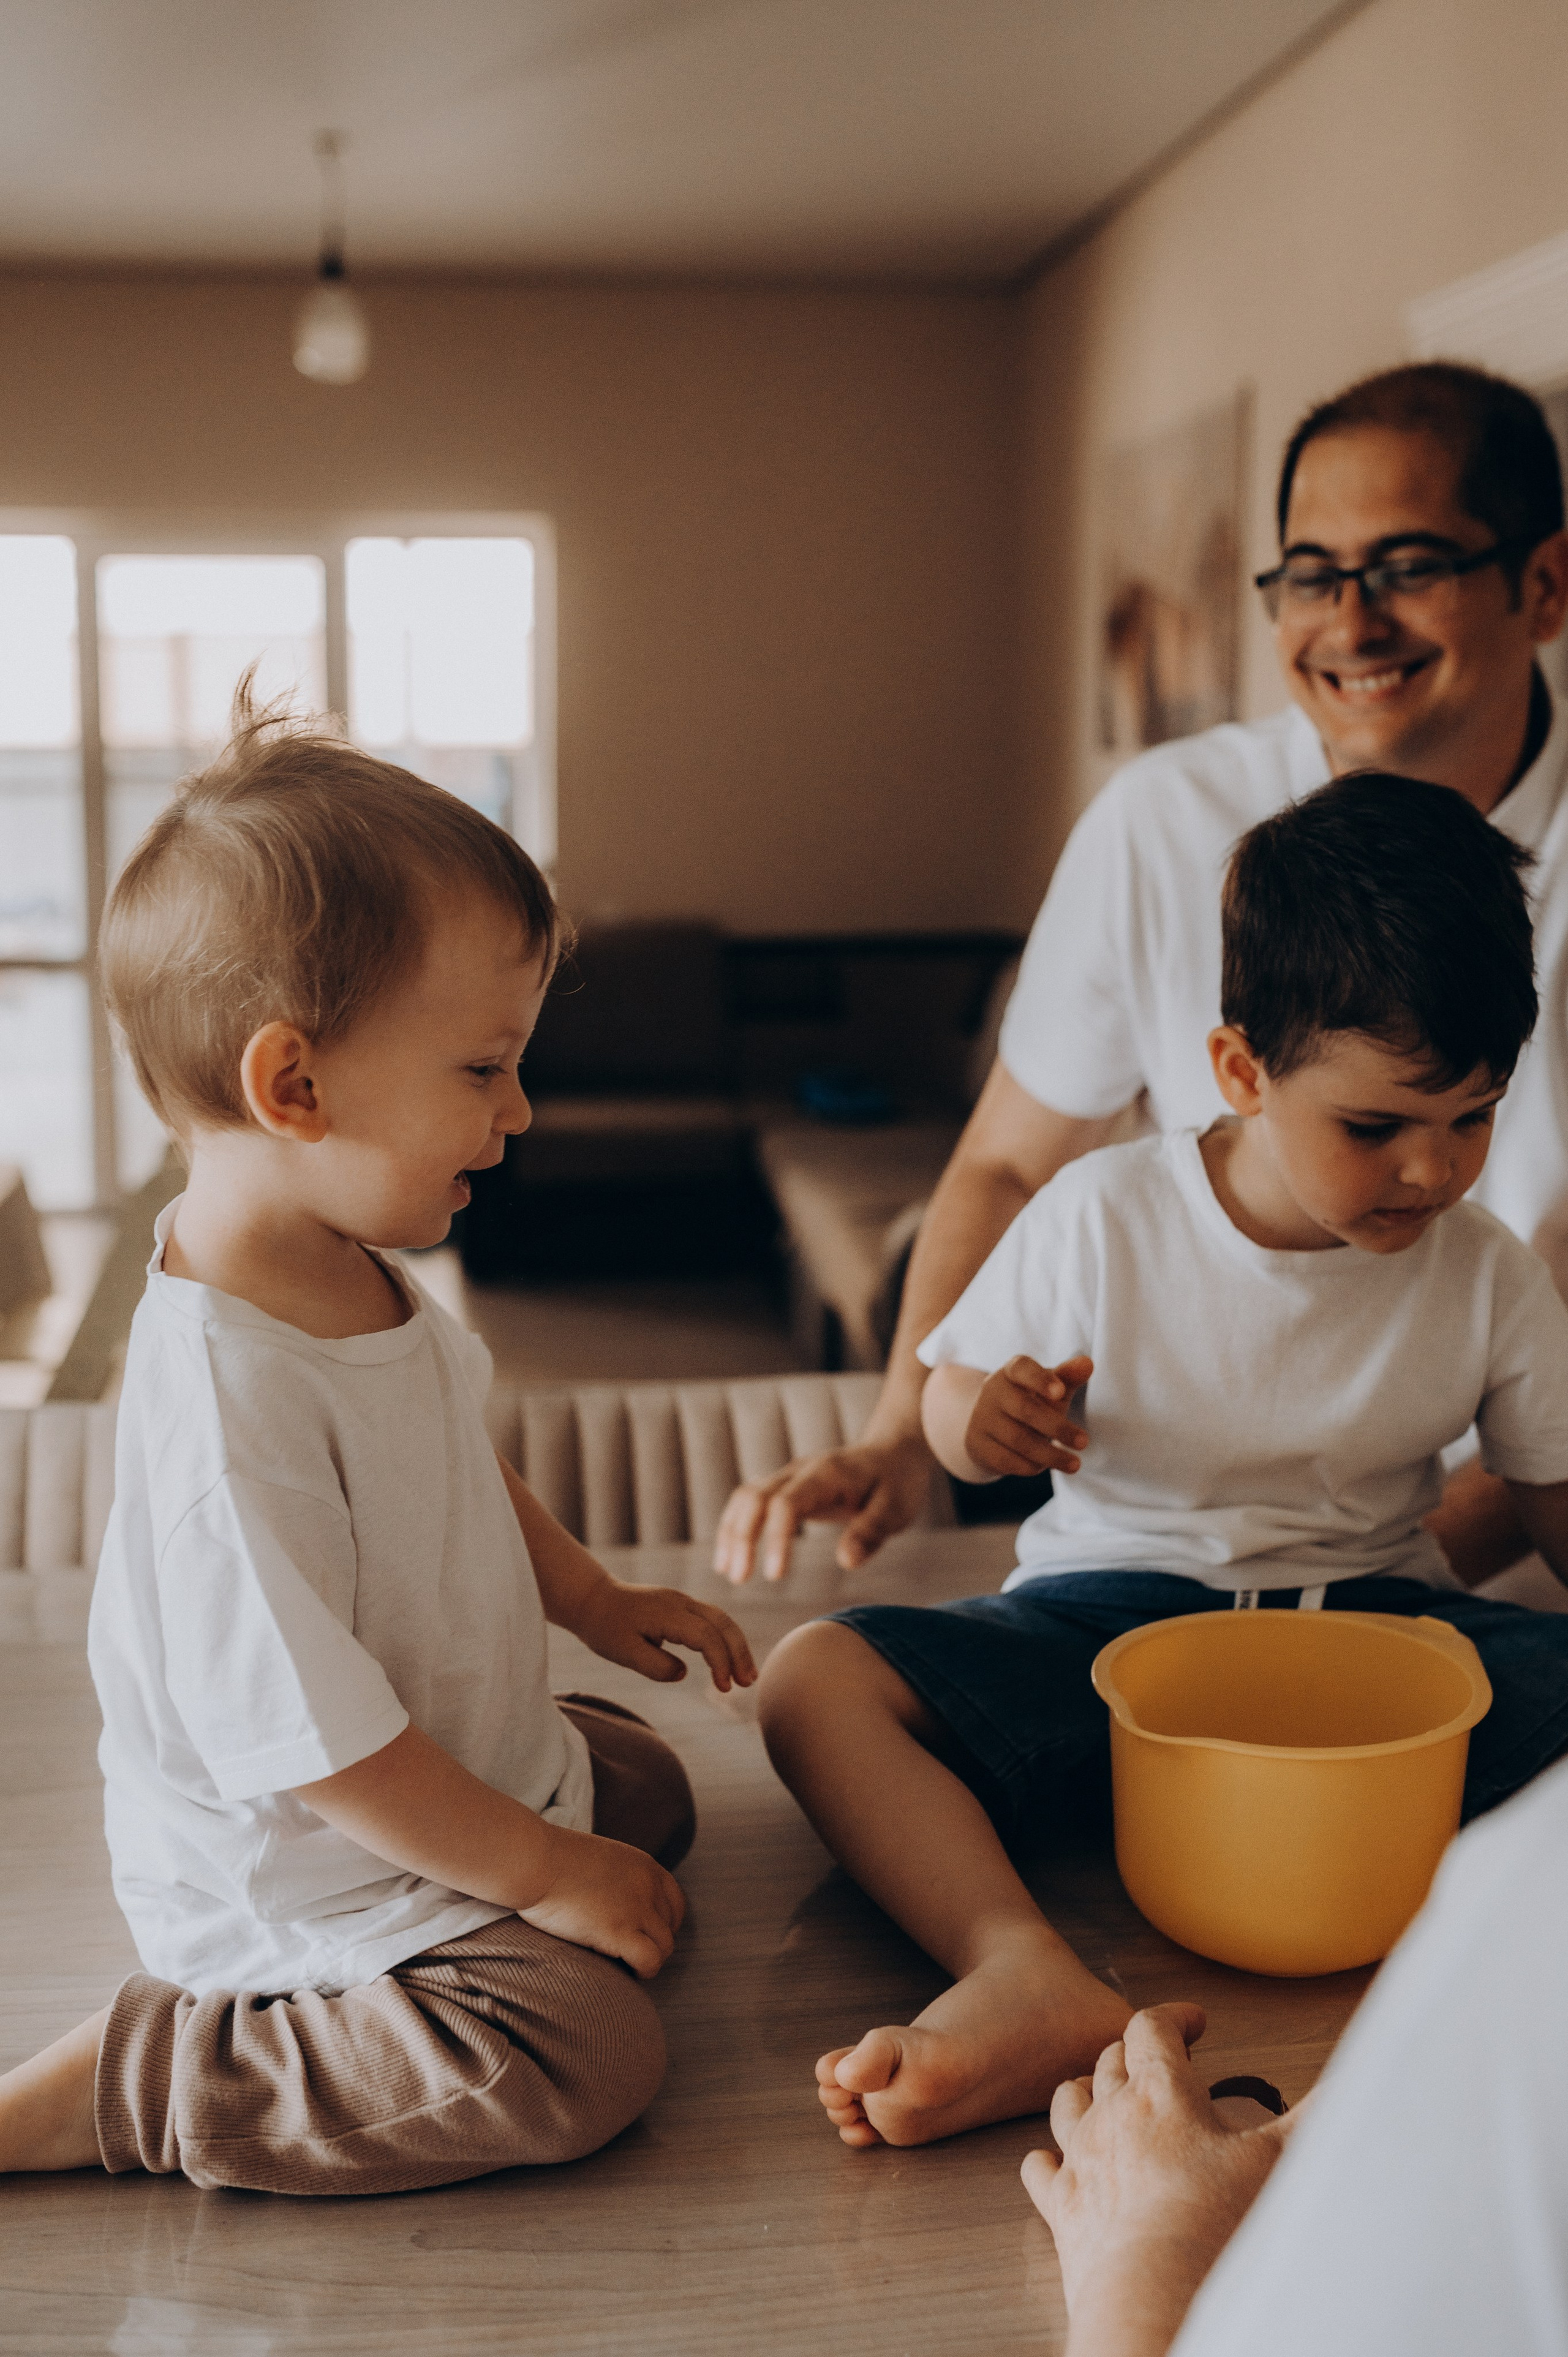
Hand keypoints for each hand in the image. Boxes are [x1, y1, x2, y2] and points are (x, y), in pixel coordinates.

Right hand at [518, 1822, 685, 1978]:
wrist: (534, 1861)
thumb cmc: (552, 1861)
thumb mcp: (600, 1860)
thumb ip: (617, 1878)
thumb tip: (616, 1902)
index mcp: (644, 1866)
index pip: (675, 1903)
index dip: (663, 1924)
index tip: (643, 1935)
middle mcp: (648, 1885)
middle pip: (670, 1928)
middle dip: (652, 1942)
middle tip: (627, 1951)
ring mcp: (636, 1908)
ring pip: (665, 1948)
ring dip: (647, 1959)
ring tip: (623, 1964)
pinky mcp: (619, 1931)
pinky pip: (651, 1961)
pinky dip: (642, 1970)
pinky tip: (623, 1970)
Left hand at [575, 1580, 756, 1690]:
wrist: (592, 1599)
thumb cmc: (604, 1627)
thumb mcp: (623, 1653)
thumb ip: (655, 1666)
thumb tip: (683, 1673)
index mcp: (668, 1613)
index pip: (706, 1636)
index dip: (720, 1662)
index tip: (723, 1688)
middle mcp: (681, 1603)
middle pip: (723, 1623)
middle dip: (740, 1653)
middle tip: (748, 1683)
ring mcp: (683, 1602)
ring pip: (721, 1620)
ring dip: (737, 1646)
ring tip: (746, 1677)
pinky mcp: (681, 1607)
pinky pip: (711, 1621)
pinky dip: (725, 1640)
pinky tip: (728, 1661)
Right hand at [712, 1433, 933, 1584]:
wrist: (894, 1450)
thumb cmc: (897, 1481)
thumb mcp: (896, 1508)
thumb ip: (871, 1532)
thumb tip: (846, 1562)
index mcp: (827, 1474)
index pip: (787, 1503)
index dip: (776, 1538)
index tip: (775, 1576)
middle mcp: (801, 1470)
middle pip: (756, 1497)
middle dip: (742, 1536)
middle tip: (739, 1578)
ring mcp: (790, 1476)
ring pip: (746, 1496)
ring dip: (732, 1532)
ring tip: (728, 1572)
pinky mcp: (787, 1486)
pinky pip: (751, 1501)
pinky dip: (737, 1526)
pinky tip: (732, 1556)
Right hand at [965, 1353, 1091, 1480]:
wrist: (992, 1427)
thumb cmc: (1031, 1401)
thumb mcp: (1050, 1388)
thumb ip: (1068, 1377)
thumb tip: (1087, 1364)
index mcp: (1011, 1372)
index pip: (1022, 1368)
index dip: (1040, 1379)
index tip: (1061, 1392)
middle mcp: (992, 1391)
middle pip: (1025, 1409)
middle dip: (1057, 1428)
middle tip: (1084, 1442)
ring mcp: (982, 1418)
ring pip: (1018, 1439)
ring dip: (1050, 1454)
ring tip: (1074, 1464)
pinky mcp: (977, 1445)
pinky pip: (1006, 1460)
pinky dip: (1030, 1466)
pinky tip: (1046, 1466)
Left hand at [1023, 2005, 1291, 2348]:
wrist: (1155, 2298)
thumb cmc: (1216, 2229)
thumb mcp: (1277, 2161)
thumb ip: (1317, 2112)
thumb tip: (1352, 2076)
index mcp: (1160, 2094)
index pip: (1153, 2028)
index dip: (1173, 2017)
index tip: (1192, 2021)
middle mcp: (1111, 2117)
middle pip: (1108, 2060)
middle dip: (1133, 2052)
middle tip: (1156, 2060)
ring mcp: (1081, 2162)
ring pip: (1066, 2101)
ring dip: (1084, 2091)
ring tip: (1103, 2094)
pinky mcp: (1061, 2209)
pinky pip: (1038, 2169)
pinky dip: (1047, 2158)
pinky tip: (1054, 2160)